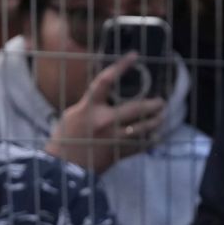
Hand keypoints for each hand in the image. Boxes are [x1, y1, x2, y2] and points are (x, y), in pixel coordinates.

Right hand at [46, 55, 167, 175]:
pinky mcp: (117, 154)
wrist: (62, 168)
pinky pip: (139, 146)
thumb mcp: (72, 115)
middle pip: (136, 108)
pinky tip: (155, 137)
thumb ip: (90, 104)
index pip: (106, 80)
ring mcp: (112, 138)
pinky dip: (149, 141)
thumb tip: (104, 96)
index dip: (121, 65)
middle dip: (152, 105)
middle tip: (161, 102)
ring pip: (142, 128)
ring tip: (161, 117)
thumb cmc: (63, 140)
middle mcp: (104, 121)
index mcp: (90, 108)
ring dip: (155, 122)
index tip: (134, 55)